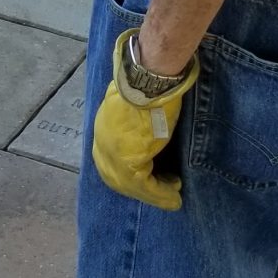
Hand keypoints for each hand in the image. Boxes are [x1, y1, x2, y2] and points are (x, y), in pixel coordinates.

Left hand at [91, 28, 197, 209]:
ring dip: (155, 193)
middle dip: (139, 187)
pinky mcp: (127, 163)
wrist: (149, 79)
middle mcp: (102, 144)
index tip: (148, 177)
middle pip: (117, 177)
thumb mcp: (136, 104)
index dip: (127, 173)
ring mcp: (112, 155)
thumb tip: (146, 128)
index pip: (111, 159)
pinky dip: (161, 194)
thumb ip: (133, 120)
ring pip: (132, 185)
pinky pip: (145, 186)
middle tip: (161, 190)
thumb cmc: (148, 85)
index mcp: (103, 129)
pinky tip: (174, 198)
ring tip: (173, 195)